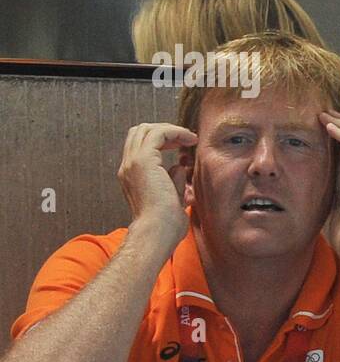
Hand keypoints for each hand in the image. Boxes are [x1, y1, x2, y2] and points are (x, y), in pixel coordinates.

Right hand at [117, 122, 195, 249]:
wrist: (157, 231)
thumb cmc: (166, 224)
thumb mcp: (172, 198)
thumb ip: (173, 181)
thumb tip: (179, 167)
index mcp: (131, 176)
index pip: (141, 145)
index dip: (162, 140)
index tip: (183, 145)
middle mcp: (127, 166)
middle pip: (140, 132)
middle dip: (165, 130)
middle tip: (186, 138)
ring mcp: (132, 162)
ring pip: (147, 129)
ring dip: (171, 129)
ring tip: (190, 138)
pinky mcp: (143, 161)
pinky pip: (158, 134)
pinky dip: (175, 132)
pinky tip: (190, 139)